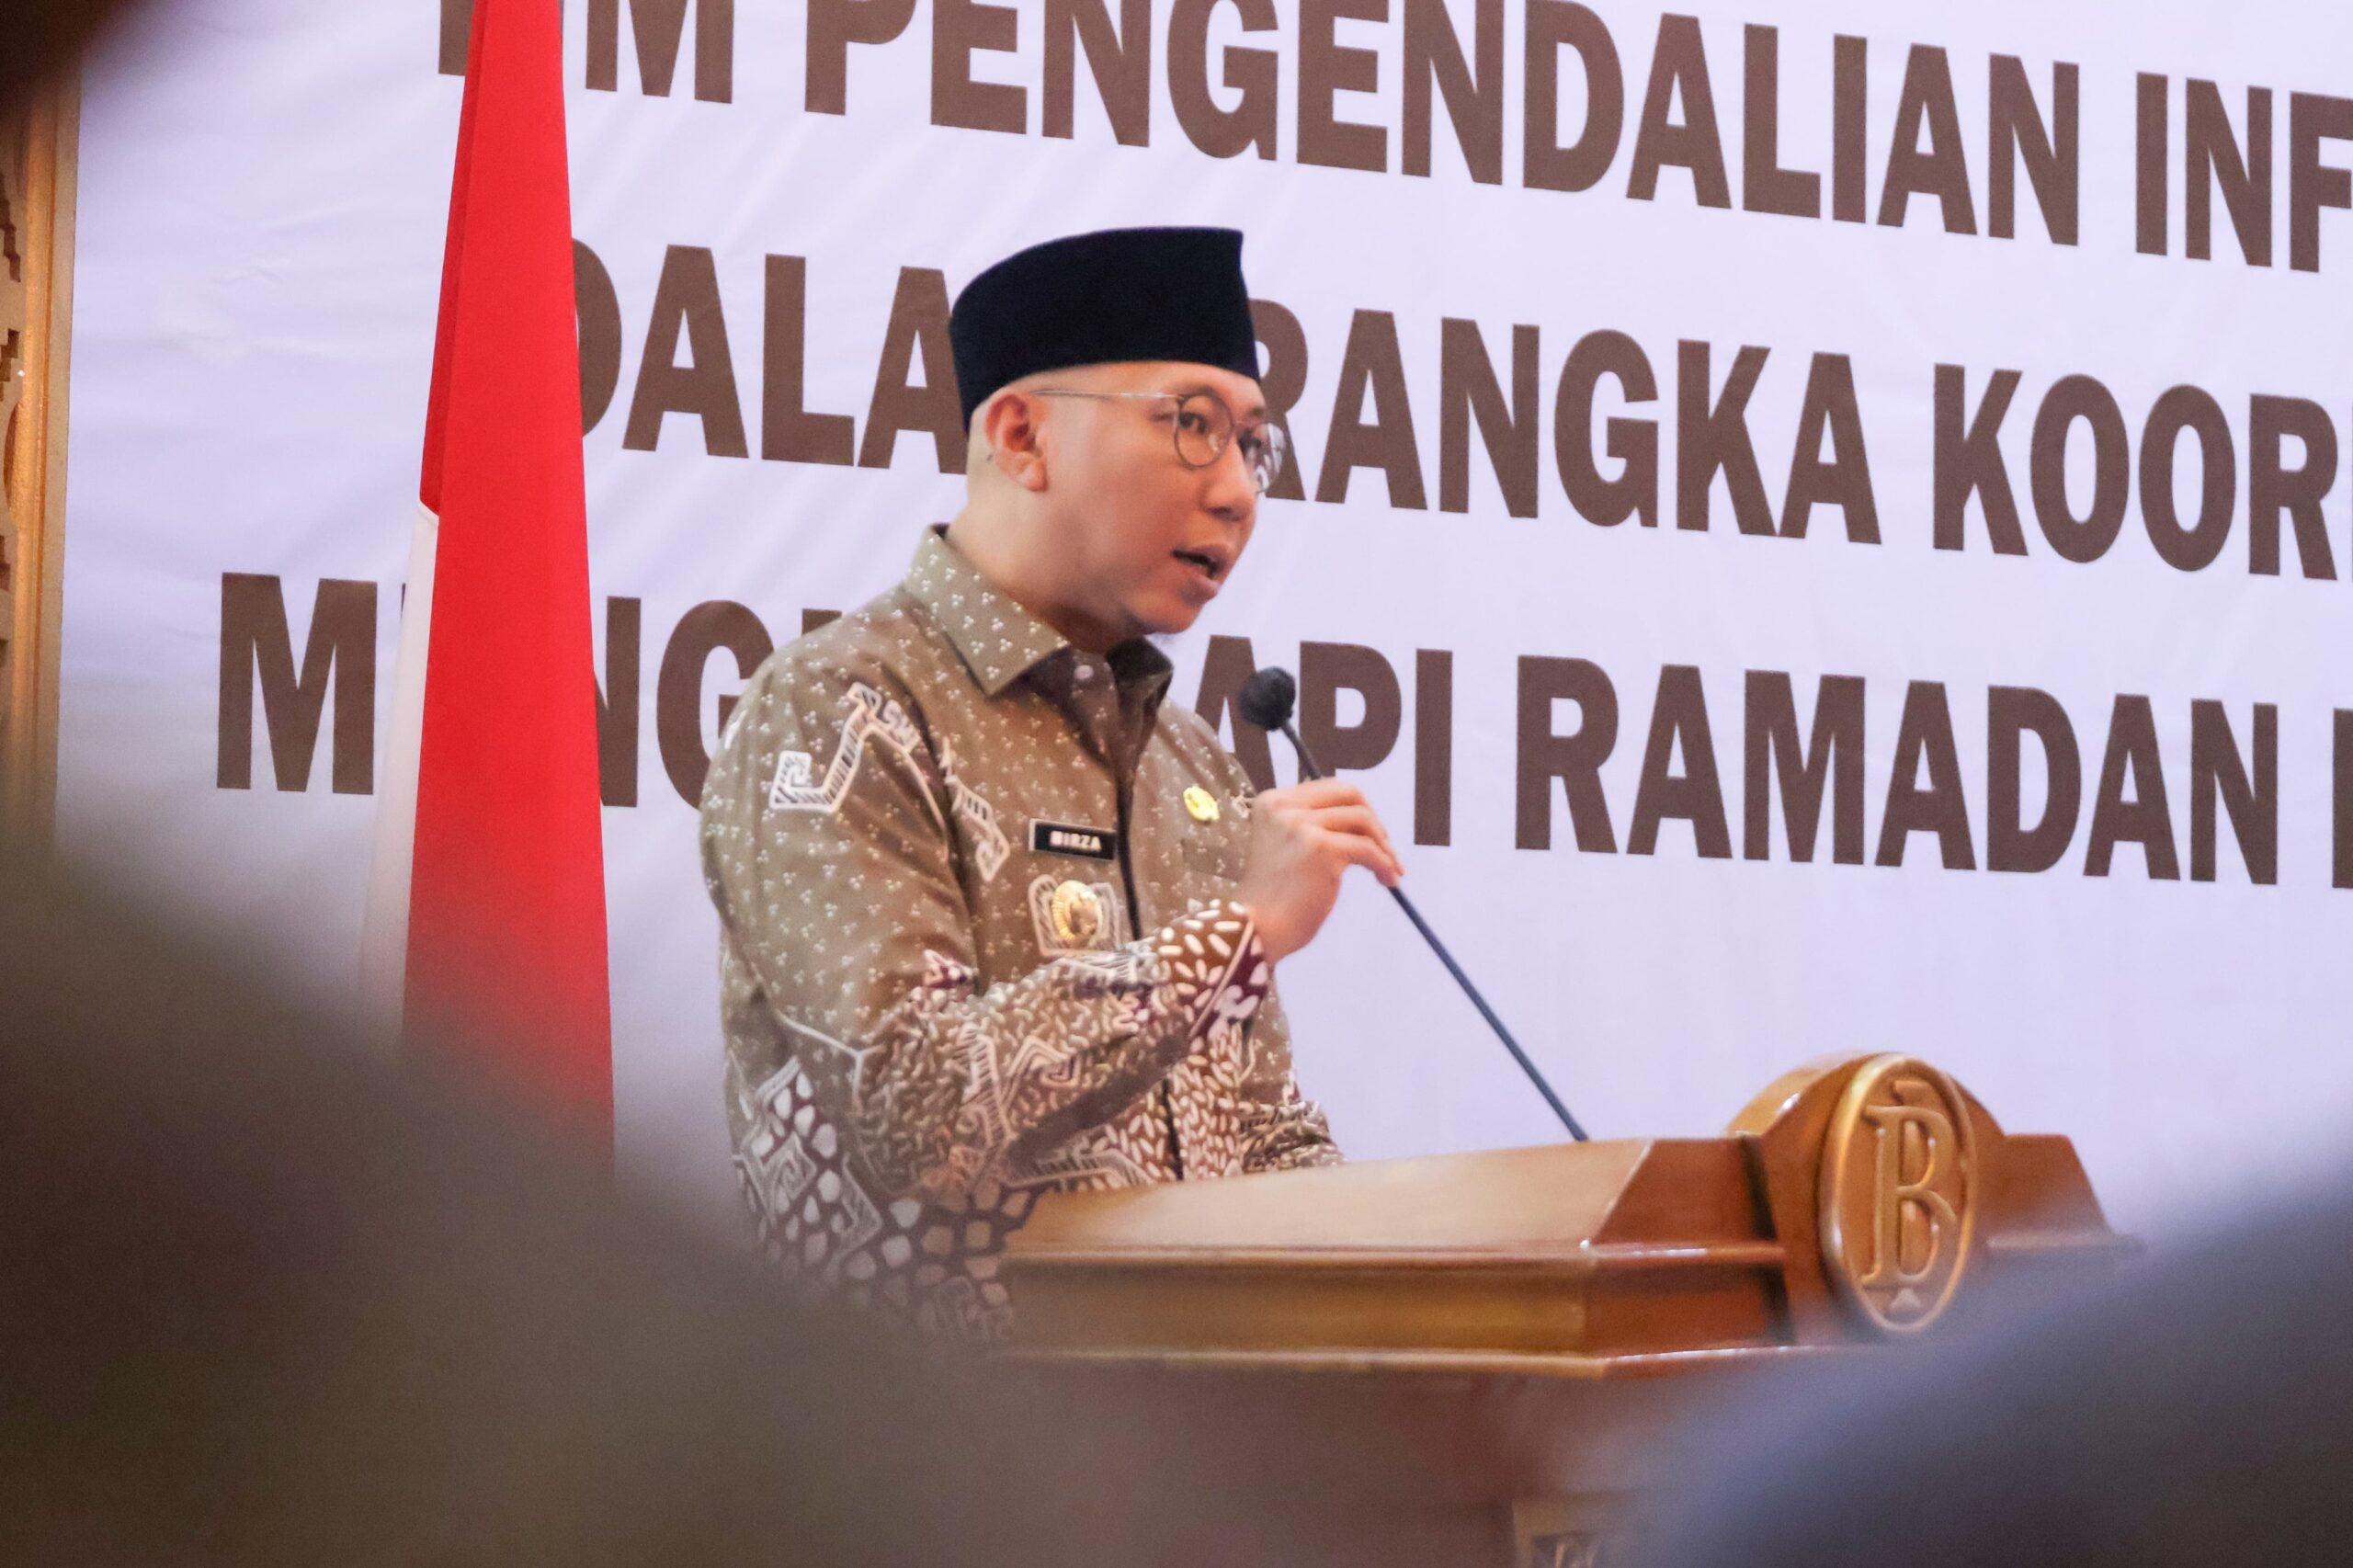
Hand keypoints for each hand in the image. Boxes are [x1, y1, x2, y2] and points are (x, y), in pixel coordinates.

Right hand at [1234, 779, 1404, 963]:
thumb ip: (1308, 826)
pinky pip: (1368, 849)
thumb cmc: (1270, 897)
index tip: (1367, 834)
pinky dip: (1384, 863)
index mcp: (1273, 802)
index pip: (1327, 788)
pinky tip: (1388, 879)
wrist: (1255, 929)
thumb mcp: (1282, 846)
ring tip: (1390, 869)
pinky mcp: (1323, 849)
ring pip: (1363, 820)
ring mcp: (1304, 826)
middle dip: (1373, 819)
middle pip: (1349, 793)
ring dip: (1384, 845)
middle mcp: (1286, 807)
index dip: (1354, 808)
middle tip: (1384, 847)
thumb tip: (1359, 821)